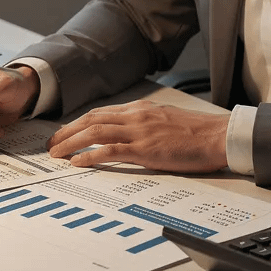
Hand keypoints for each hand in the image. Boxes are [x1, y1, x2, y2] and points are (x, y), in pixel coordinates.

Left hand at [47, 101, 229, 171]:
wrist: (219, 136)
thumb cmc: (198, 133)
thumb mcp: (166, 120)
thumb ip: (145, 124)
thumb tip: (127, 134)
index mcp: (141, 109)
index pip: (100, 113)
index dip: (78, 123)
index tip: (64, 133)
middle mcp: (136, 116)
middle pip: (91, 120)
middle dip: (67, 132)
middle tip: (51, 145)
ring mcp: (140, 132)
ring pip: (95, 132)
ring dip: (71, 143)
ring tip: (56, 154)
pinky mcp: (146, 149)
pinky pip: (110, 150)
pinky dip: (90, 155)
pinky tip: (77, 162)